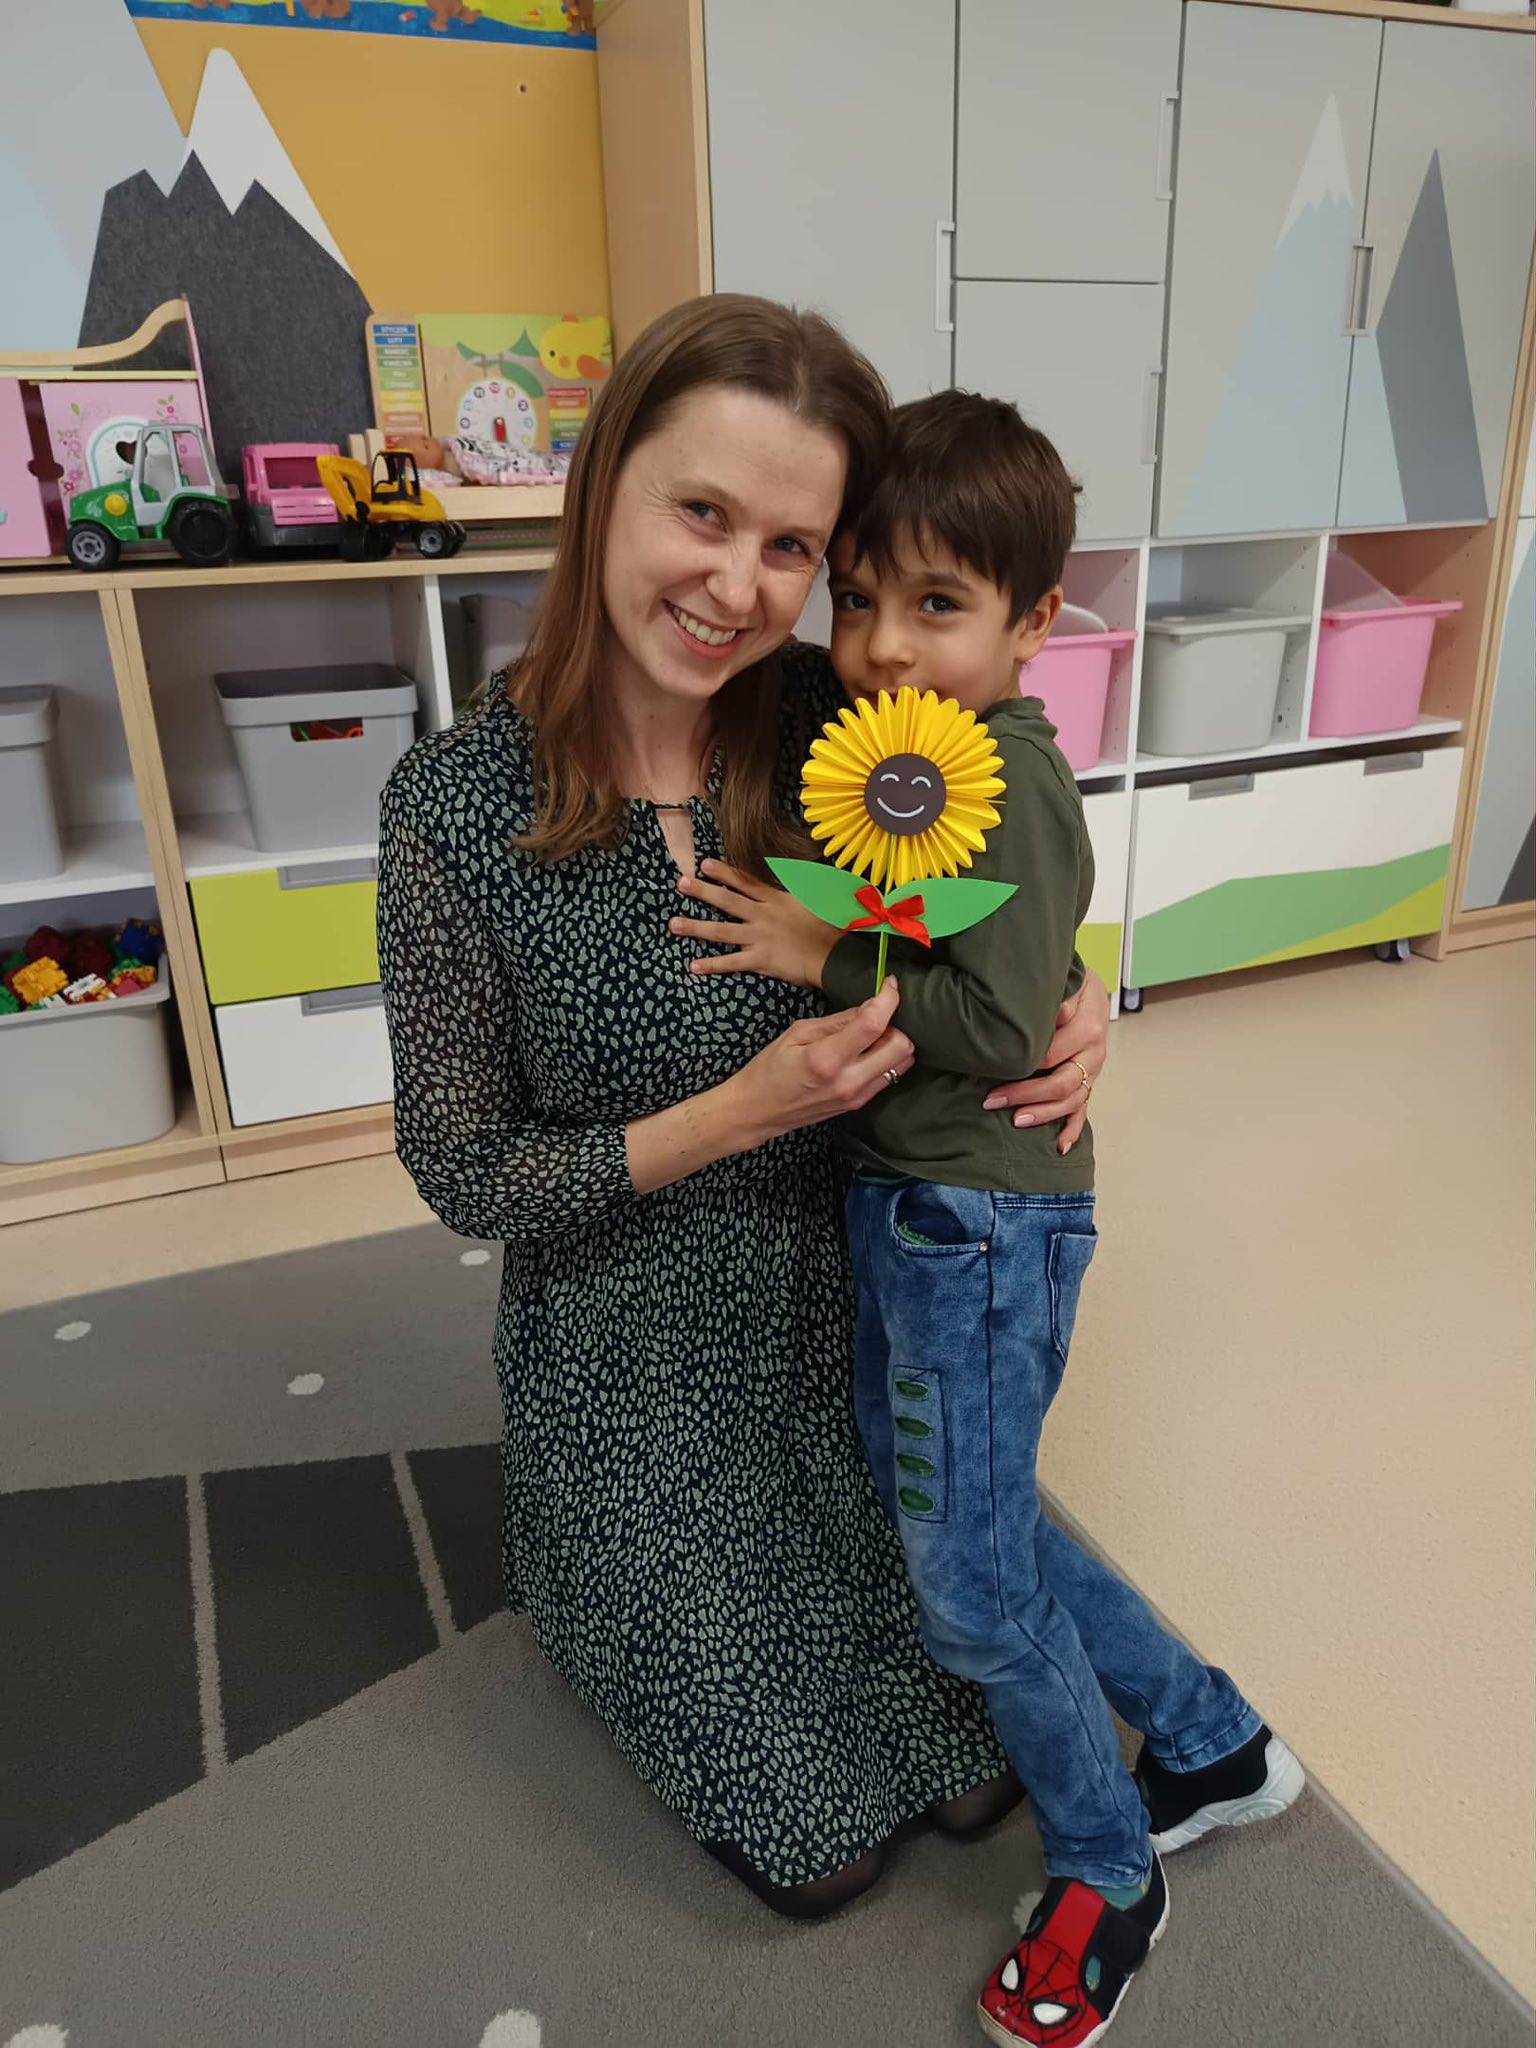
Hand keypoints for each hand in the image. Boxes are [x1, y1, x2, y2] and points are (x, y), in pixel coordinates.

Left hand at [669, 859, 840, 989]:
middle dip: (702, 891)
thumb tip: (796, 873)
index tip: (703, 864)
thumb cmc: (829, 927)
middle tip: (680, 883)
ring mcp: (759, 938)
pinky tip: (693, 965)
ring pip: (721, 931)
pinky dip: (713, 964)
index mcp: (775, 899)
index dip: (724, 872)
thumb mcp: (815, 899)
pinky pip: (732, 962)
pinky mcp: (760, 960)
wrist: (834, 955)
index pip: (744, 882)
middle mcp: (762, 916)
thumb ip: (800, 886)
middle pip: (727, 901)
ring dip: (696, 927)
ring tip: (674, 924)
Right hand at [722, 977, 913, 1145]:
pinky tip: (868, 1051)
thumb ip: (837, 1021)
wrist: (757, 1111)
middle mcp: (848, 1081)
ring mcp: (856, 1096)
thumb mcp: (797, 1033)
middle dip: (895, 1022)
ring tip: (872, 1034)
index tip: (888, 984)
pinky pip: (890, 1076)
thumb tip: (869, 1005)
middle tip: (876, 1014)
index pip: (873, 1024)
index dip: (888, 999)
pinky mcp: (859, 1104)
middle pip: (901, 1046)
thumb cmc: (770, 1069)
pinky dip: (888, 1058)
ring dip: (895, 1041)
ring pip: (903, 1063)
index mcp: (826, 1058)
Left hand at [981, 968, 1109, 1155]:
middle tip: (992, 1100)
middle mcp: (1094, 1052)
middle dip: (1025, 1094)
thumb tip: (1046, 1014)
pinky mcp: (1089, 1081)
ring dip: (1044, 1113)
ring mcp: (1092, 1070)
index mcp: (1088, 1027)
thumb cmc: (1071, 983)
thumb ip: (1056, 998)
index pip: (1051, 1053)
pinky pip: (1083, 1109)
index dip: (1021, 1065)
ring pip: (1072, 1100)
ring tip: (1017, 1120)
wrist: (1089, 987)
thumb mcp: (1067, 980)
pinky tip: (1060, 1147)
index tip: (991, 1070)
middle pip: (1062, 1082)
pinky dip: (1072, 1129)